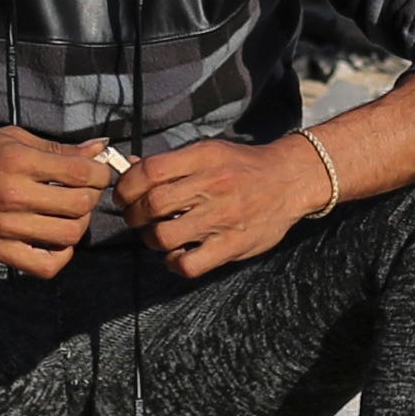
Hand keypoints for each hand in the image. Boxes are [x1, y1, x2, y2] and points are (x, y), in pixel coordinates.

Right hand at [0, 127, 117, 278]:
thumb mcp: (12, 139)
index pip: (82, 173)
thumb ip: (58, 147)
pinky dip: (61, 257)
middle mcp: (14, 196)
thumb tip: (100, 148)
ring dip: (79, 224)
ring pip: (68, 235)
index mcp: (19, 162)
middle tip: (83, 191)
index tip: (96, 173)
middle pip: (80, 204)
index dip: (100, 173)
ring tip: (69, 213)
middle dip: (92, 196)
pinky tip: (58, 242)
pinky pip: (44, 266)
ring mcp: (5, 227)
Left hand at [121, 131, 334, 279]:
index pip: (149, 171)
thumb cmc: (243, 166)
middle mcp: (212, 185)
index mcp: (203, 158)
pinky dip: (174, 262)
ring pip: (164, 236)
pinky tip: (177, 255)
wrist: (290, 179)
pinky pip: (189, 264)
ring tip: (157, 235)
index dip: (126, 186)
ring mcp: (223, 218)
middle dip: (133, 215)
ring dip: (150, 239)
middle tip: (135, 218)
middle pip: (152, 204)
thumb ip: (171, 163)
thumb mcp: (209, 151)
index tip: (123, 196)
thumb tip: (128, 169)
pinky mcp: (233, 245)